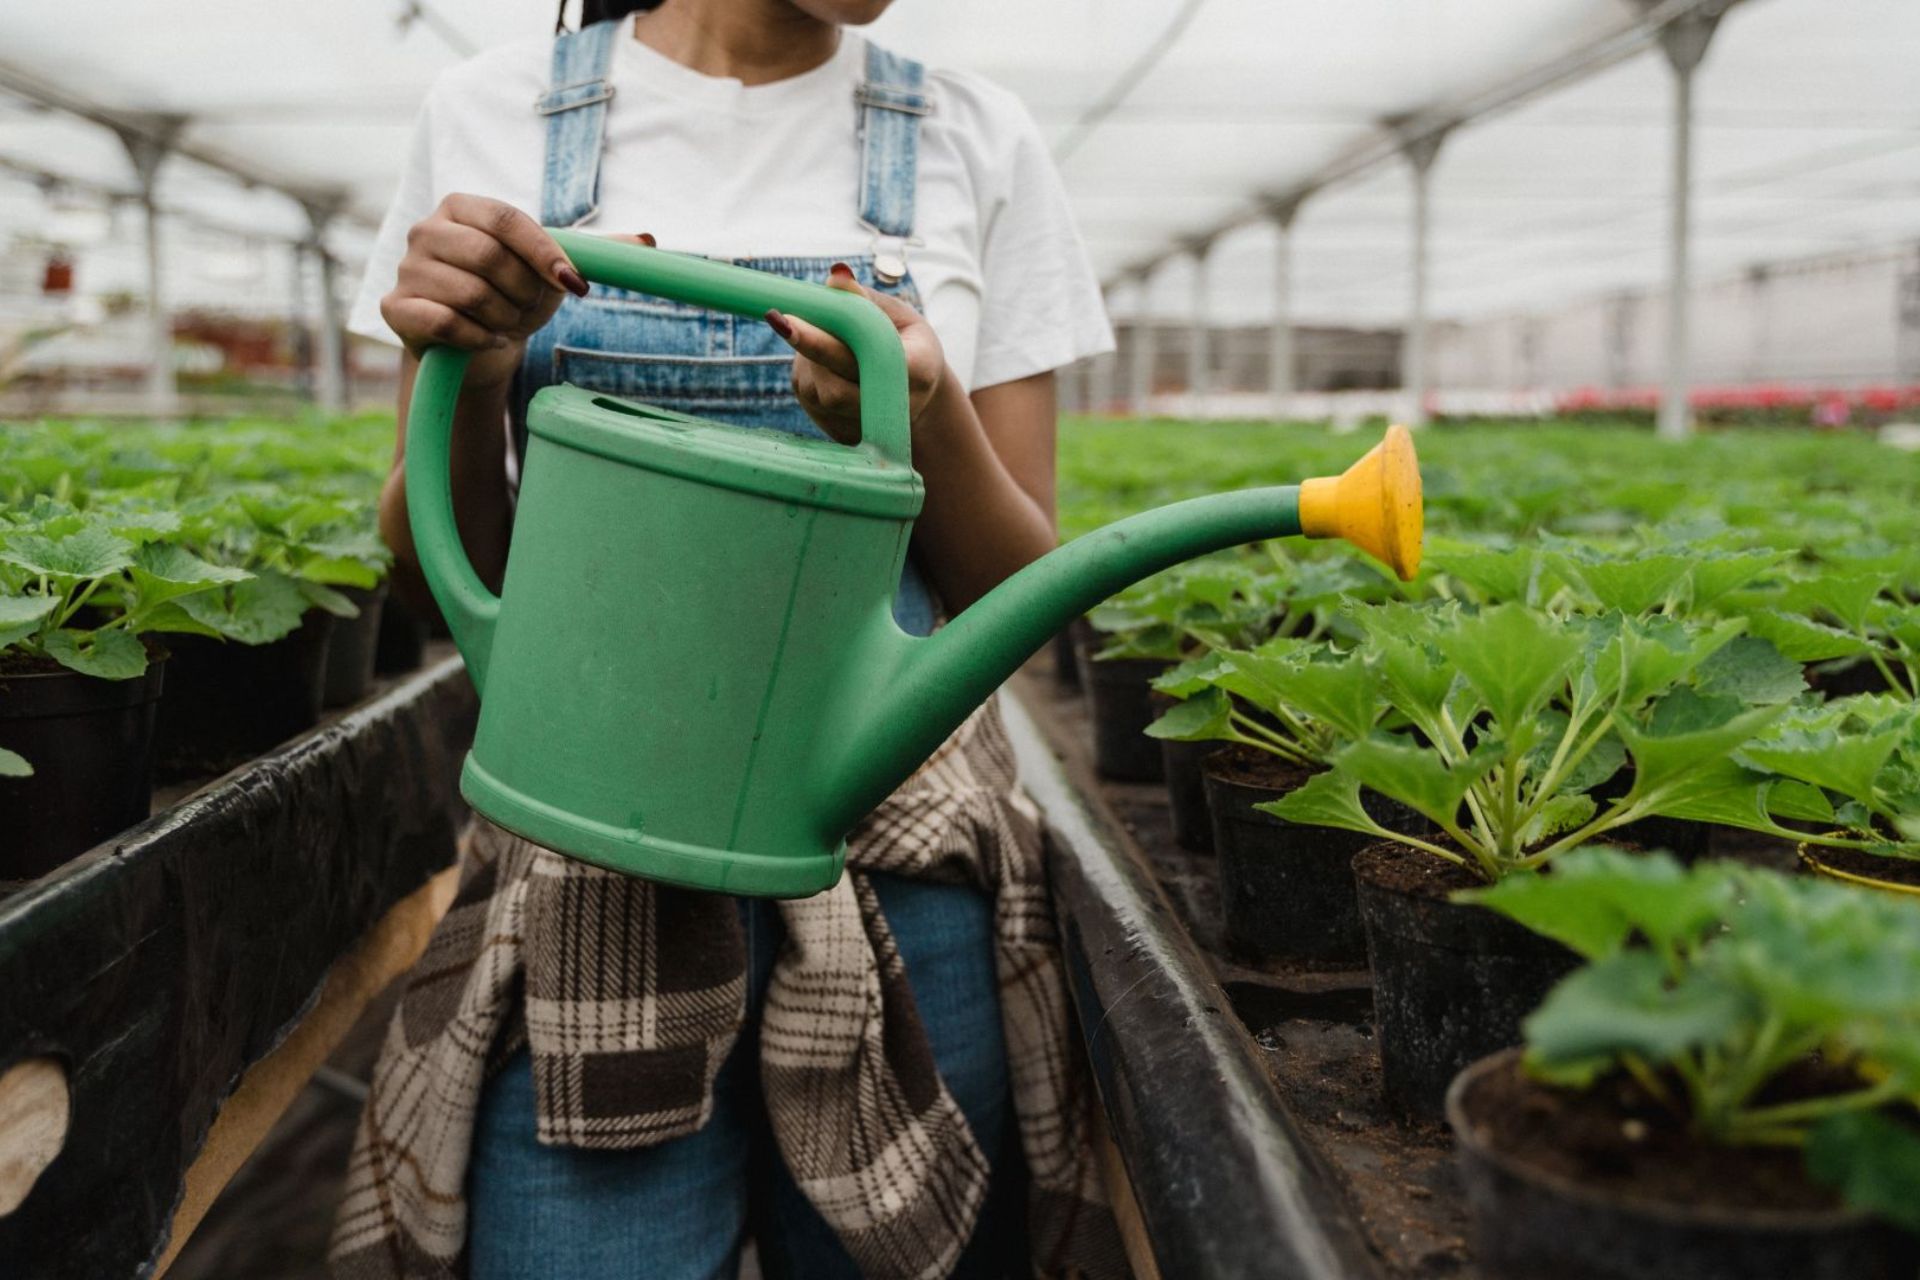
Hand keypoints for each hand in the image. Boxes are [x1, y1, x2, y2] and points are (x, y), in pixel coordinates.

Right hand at [381, 194, 591, 390]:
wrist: (479, 347)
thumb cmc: (515, 296)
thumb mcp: (553, 270)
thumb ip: (594, 253)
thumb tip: (649, 241)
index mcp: (463, 207)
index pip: (508, 220)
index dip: (546, 254)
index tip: (574, 285)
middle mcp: (427, 230)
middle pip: (489, 256)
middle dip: (524, 292)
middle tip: (528, 308)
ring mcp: (406, 268)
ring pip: (471, 294)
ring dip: (504, 318)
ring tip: (505, 322)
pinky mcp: (395, 308)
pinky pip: (447, 323)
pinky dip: (480, 338)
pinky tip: (487, 339)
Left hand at [767, 263, 945, 444]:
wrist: (916, 394)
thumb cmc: (907, 343)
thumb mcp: (897, 314)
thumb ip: (865, 299)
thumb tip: (835, 275)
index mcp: (917, 372)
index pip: (865, 359)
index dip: (822, 342)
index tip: (785, 321)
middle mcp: (894, 408)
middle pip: (834, 386)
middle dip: (805, 348)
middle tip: (778, 317)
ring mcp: (868, 427)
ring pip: (818, 390)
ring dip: (810, 358)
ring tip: (830, 338)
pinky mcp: (844, 434)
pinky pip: (813, 397)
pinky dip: (813, 372)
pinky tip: (829, 363)